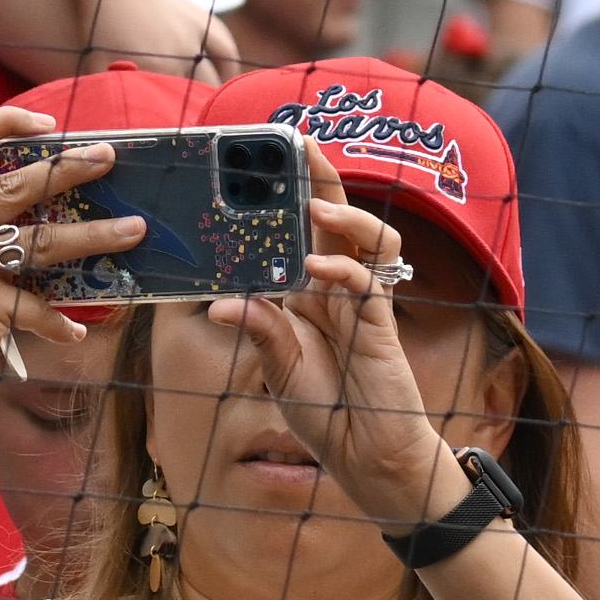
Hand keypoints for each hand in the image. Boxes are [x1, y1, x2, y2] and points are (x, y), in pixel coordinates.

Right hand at [0, 111, 147, 391]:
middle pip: (17, 187)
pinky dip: (61, 323)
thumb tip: (57, 193)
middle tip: (109, 158)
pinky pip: (39, 307)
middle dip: (70, 168)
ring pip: (43, 242)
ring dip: (96, 236)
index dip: (4, 123)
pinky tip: (78, 331)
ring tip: (135, 230)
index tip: (48, 123)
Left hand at [203, 183, 462, 528]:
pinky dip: (344, 268)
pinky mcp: (379, 323)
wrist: (368, 454)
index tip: (266, 162)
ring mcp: (360, 303)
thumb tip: (220, 303)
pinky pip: (368, 282)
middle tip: (303, 145)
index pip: (298, 232)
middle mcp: (335, 288)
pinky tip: (320, 269)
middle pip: (335, 219)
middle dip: (322, 180)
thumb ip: (258, 331)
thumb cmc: (325, 410)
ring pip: (366, 238)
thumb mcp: (278, 370)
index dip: (290, 198)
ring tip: (317, 203)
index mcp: (306, 294)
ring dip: (345, 215)